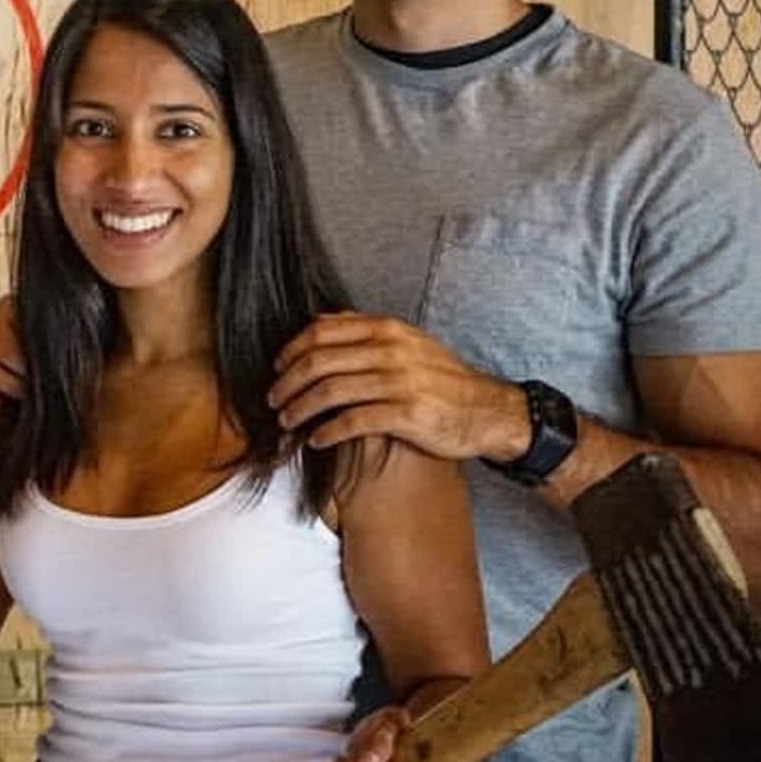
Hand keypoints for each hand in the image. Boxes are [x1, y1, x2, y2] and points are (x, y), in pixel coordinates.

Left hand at [269, 312, 528, 462]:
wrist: (487, 410)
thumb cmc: (442, 379)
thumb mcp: (408, 342)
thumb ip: (366, 331)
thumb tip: (319, 321)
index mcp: (387, 329)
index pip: (322, 331)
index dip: (291, 350)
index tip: (277, 368)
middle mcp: (390, 351)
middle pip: (319, 362)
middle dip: (287, 383)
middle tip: (273, 400)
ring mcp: (399, 382)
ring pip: (330, 392)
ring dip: (300, 409)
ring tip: (288, 421)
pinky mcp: (406, 415)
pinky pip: (352, 422)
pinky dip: (327, 432)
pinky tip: (316, 440)